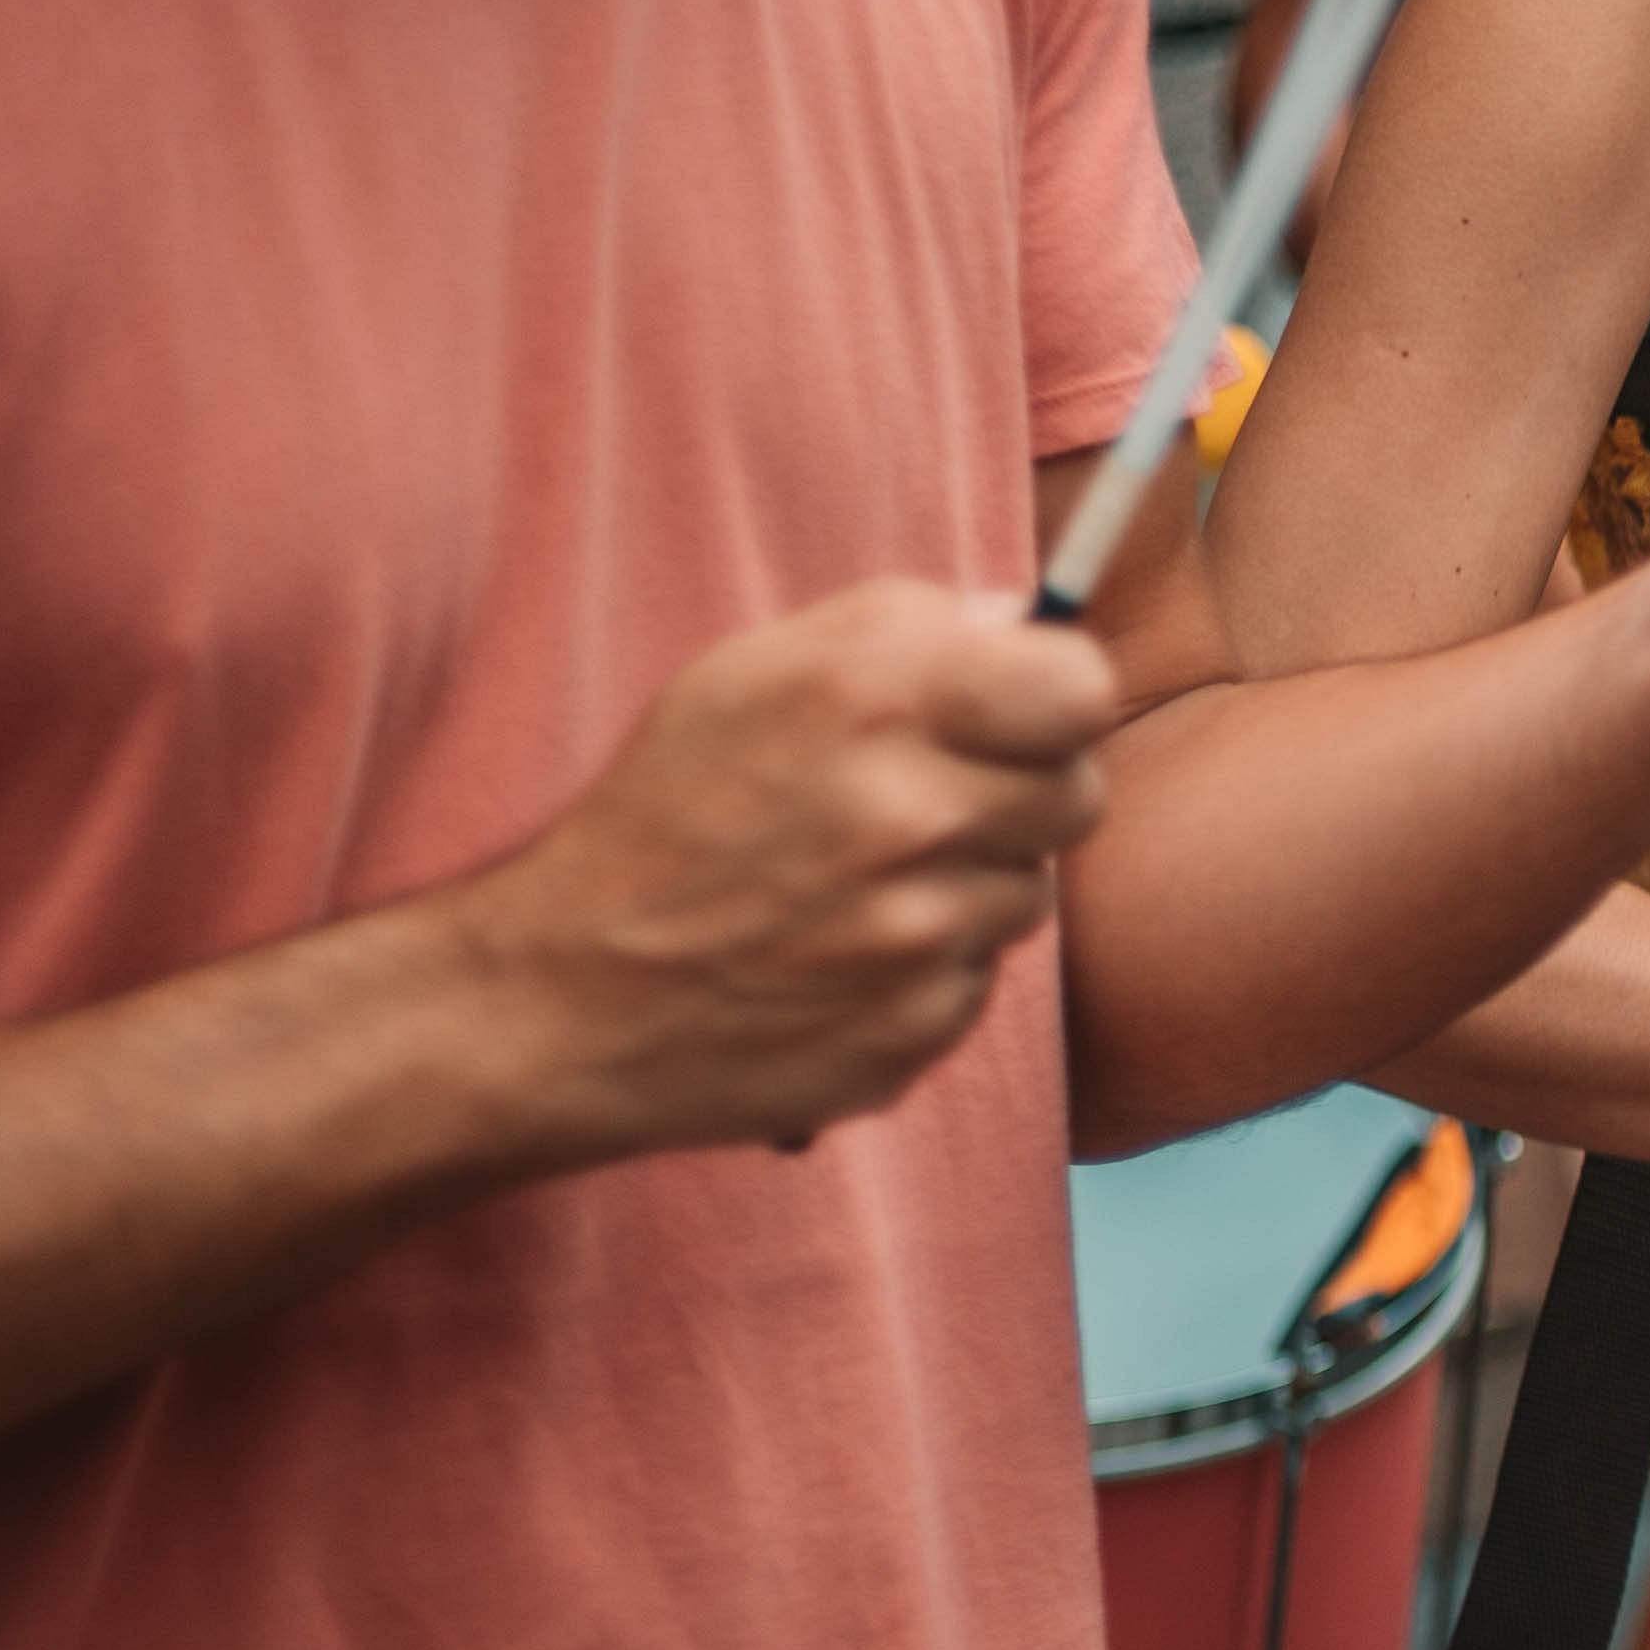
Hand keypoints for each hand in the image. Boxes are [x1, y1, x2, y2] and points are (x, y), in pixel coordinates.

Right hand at [455, 582, 1118, 1154]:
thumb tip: (1019, 619)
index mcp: (870, 703)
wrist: (571, 997)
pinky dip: (931, 969)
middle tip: (931, 798)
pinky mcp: (920, 1030)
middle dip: (1023, 790)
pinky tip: (843, 957)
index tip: (1026, 707)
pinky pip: (980, 981)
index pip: (1078, 688)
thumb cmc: (665, 814)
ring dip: (971, 883)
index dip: (1061, 693)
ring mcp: (919, 937)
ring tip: (858, 883)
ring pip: (1030, 894)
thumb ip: (897, 624)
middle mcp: (908, 818)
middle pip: (1078, 795)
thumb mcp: (747, 675)